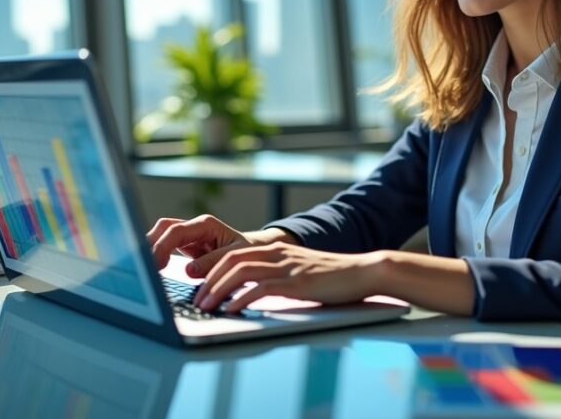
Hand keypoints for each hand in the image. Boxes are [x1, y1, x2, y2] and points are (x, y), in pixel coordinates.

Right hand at [146, 214, 295, 277]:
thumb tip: (190, 270)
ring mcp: (188, 236)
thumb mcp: (236, 257)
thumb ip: (213, 262)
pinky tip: (151, 269)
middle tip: (144, 269)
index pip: (176, 231)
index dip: (162, 247)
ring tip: (144, 269)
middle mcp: (194, 227)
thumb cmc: (248, 253)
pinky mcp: (185, 247)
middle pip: (163, 228)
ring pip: (161, 235)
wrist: (255, 253)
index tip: (155, 266)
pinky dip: (156, 255)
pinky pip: (165, 246)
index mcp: (205, 225)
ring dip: (151, 249)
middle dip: (151, 246)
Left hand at [193, 243, 381, 313]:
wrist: (364, 272)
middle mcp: (279, 254)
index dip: (212, 266)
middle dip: (209, 279)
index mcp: (278, 249)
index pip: (235, 252)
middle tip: (196, 298)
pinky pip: (262, 288)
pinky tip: (232, 310)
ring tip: (206, 306)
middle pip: (232, 260)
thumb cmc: (335, 277)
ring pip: (242, 272)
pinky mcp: (297, 283)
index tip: (198, 281)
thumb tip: (253, 292)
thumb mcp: (301, 272)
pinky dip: (242, 299)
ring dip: (219, 290)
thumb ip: (279, 276)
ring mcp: (287, 267)